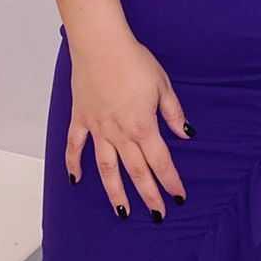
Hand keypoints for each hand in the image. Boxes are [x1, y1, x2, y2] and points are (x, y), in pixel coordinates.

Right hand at [66, 34, 192, 219]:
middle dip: (148, 195)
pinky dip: (74, 164)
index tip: (179, 198)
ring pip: (106, 168)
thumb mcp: (163, 85)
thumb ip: (173, 113)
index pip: (161, 161)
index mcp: (143, 126)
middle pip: (136, 171)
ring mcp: (98, 129)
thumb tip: (186, 134)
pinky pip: (75, 147)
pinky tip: (76, 180)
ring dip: (115, 192)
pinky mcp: (81, 119)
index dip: (170, 181)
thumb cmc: (135, 61)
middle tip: (156, 215)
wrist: (101, 45)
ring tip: (122, 211)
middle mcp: (120, 134)